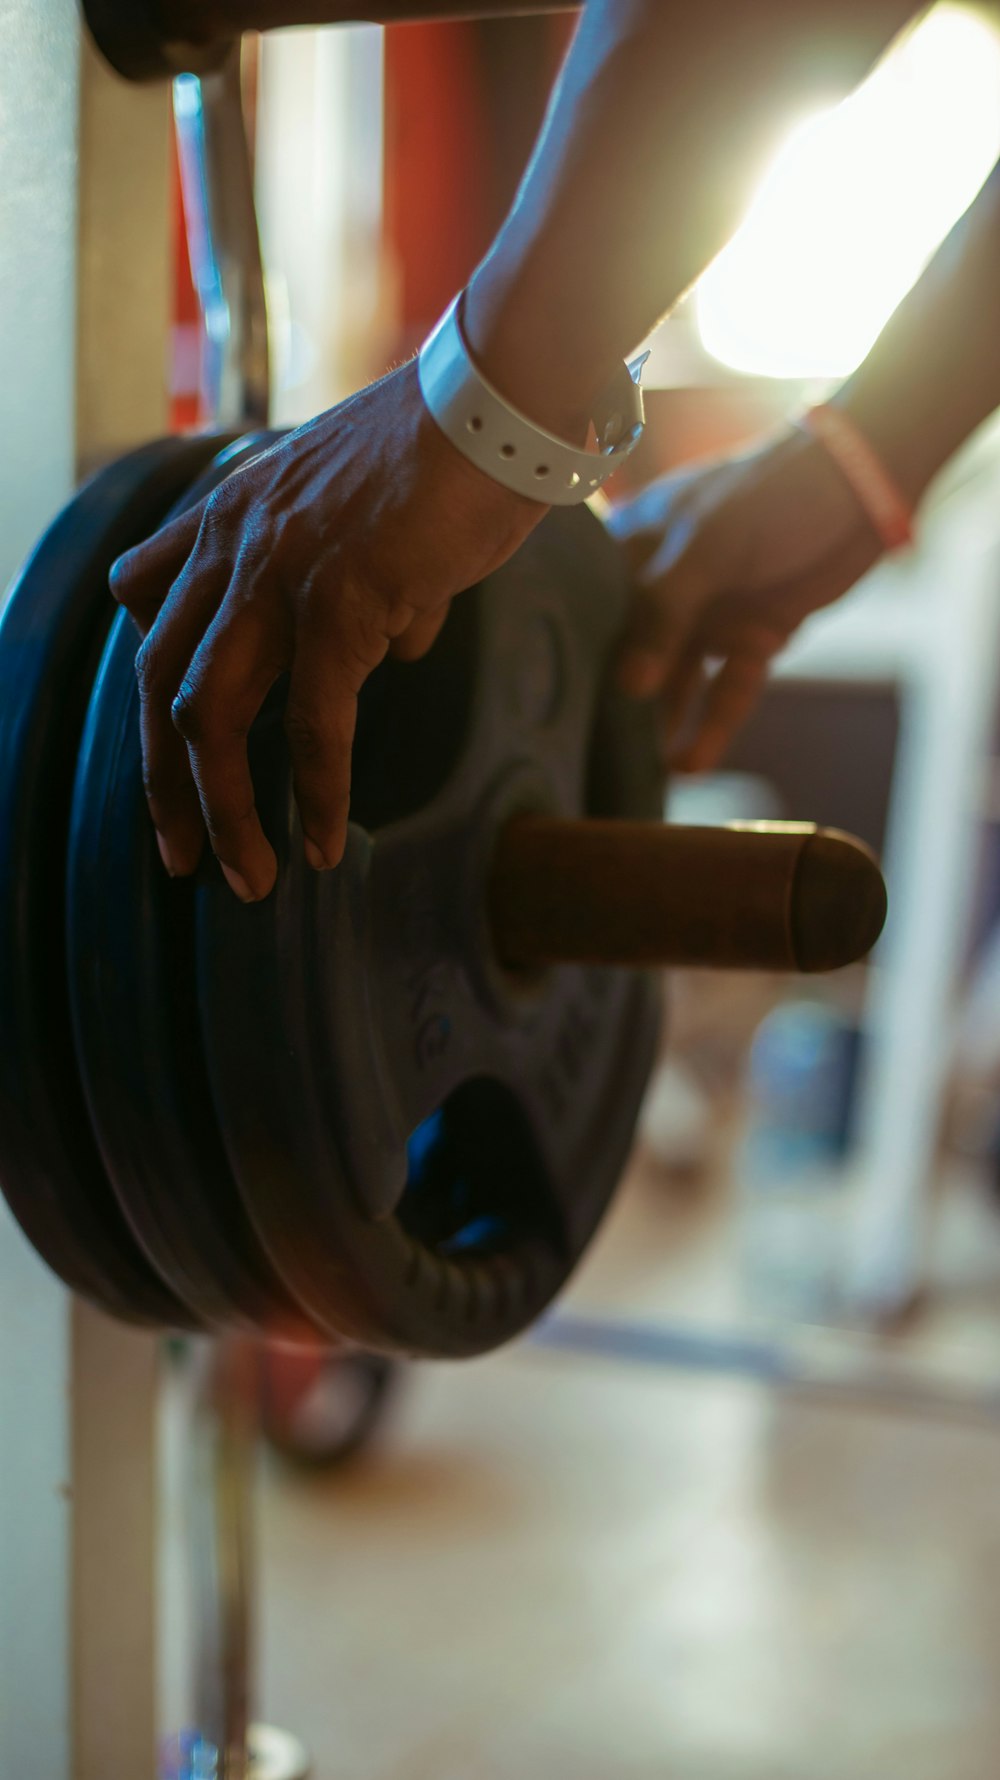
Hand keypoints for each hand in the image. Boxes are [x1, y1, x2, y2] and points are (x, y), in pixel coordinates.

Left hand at [110, 360, 542, 900]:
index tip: (172, 770)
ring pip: (211, 715)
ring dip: (223, 810)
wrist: (501, 398)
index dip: (153, 705)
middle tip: (179, 855)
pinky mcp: (341, 599)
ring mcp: (280, 572)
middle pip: (157, 682)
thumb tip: (397, 646)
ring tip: (247, 877)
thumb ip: (365, 585)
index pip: (151, 619)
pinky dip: (316, 794)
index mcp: (230, 517)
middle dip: (163, 783)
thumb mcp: (373, 518)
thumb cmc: (454, 454)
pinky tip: (324, 843)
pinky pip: (314, 723)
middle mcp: (234, 544)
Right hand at [607, 425, 884, 771]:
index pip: (593, 605)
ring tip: (644, 771)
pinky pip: (728, 688)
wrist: (864, 486)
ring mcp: (711, 614)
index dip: (575, 650)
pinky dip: (714, 724)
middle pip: (634, 651)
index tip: (552, 701)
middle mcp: (668, 586)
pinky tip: (692, 762)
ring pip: (680, 679)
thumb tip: (630, 684)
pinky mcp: (754, 638)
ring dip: (666, 722)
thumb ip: (665, 613)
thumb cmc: (772, 492)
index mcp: (638, 547)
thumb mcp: (708, 547)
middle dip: (618, 700)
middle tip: (594, 754)